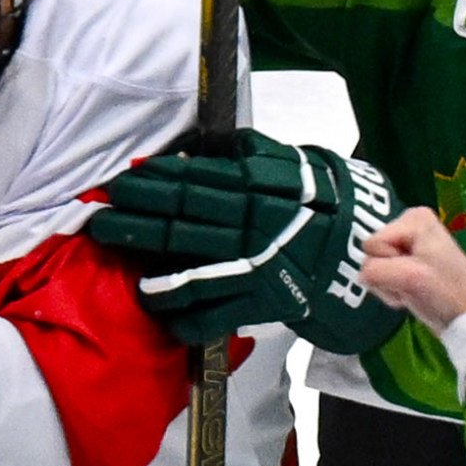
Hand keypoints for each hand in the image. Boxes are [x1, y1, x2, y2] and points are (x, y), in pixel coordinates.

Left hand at [86, 142, 404, 355]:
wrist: (365, 249)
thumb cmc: (324, 203)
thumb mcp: (295, 166)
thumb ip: (254, 156)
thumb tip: (212, 149)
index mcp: (259, 188)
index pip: (197, 181)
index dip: (156, 182)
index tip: (122, 182)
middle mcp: (254, 226)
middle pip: (184, 221)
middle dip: (137, 220)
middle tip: (99, 218)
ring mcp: (259, 267)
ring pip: (193, 271)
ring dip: (152, 272)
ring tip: (120, 263)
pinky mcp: (266, 303)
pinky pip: (216, 314)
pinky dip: (186, 317)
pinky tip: (161, 312)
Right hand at [357, 208, 465, 328]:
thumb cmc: (444, 292)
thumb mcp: (408, 277)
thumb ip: (374, 271)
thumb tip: (362, 276)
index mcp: (414, 218)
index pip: (373, 243)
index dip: (389, 264)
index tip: (414, 273)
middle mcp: (409, 223)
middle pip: (371, 253)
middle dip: (388, 275)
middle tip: (412, 284)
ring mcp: (407, 243)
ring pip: (373, 267)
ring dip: (390, 285)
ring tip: (413, 289)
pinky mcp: (406, 262)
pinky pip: (380, 276)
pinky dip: (392, 289)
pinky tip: (411, 293)